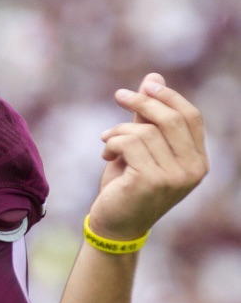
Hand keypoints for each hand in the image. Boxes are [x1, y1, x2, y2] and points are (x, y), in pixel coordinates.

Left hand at [90, 73, 207, 240]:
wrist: (114, 225)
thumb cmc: (128, 186)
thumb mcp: (142, 148)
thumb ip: (149, 116)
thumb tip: (153, 77)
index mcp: (198, 161)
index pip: (191, 117)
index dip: (169, 96)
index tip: (145, 86)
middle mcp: (193, 170)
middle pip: (170, 119)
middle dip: (142, 102)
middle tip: (119, 96)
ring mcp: (174, 177)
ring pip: (145, 132)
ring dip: (119, 131)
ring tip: (107, 142)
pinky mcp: (152, 181)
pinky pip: (130, 144)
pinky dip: (113, 142)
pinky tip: (105, 154)